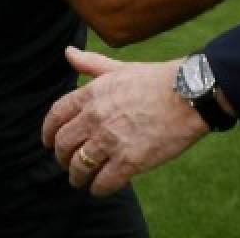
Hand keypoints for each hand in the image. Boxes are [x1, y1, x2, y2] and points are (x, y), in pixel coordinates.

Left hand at [42, 47, 206, 196]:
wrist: (191, 94)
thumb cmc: (158, 80)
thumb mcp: (122, 68)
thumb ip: (92, 64)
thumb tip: (68, 52)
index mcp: (93, 94)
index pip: (56, 117)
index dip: (48, 133)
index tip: (49, 142)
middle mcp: (96, 118)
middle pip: (63, 145)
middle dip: (62, 158)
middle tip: (69, 163)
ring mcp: (111, 141)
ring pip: (79, 168)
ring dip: (77, 177)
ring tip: (83, 179)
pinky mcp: (129, 162)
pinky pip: (101, 184)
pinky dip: (98, 188)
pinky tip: (102, 186)